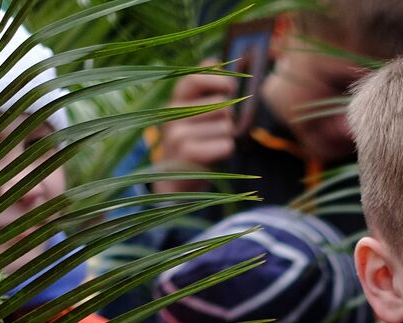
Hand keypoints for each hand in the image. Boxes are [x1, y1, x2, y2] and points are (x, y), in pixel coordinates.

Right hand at [153, 69, 237, 194]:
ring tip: (212, 145)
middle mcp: (172, 113)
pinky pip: (225, 145)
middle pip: (220, 104)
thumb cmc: (194, 141)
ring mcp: (177, 134)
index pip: (195, 78)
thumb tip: (215, 60)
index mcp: (176, 99)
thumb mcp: (196, 112)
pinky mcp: (186, 153)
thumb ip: (205, 88)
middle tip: (218, 129)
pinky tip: (214, 156)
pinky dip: (226, 150)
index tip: (231, 88)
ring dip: (227, 137)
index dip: (218, 80)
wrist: (175, 181)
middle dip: (229, 117)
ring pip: (226, 126)